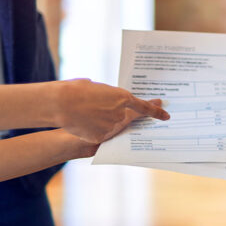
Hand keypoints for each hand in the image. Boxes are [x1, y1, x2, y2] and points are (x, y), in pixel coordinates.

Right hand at [49, 80, 168, 142]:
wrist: (60, 103)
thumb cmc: (76, 90)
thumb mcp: (96, 88)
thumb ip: (108, 96)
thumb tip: (109, 99)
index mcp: (123, 97)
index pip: (144, 107)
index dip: (155, 111)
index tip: (165, 114)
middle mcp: (121, 114)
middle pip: (127, 118)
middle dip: (121, 115)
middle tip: (110, 112)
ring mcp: (112, 127)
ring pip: (114, 127)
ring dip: (106, 123)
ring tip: (88, 115)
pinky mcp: (102, 137)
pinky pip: (102, 135)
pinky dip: (96, 131)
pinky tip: (84, 125)